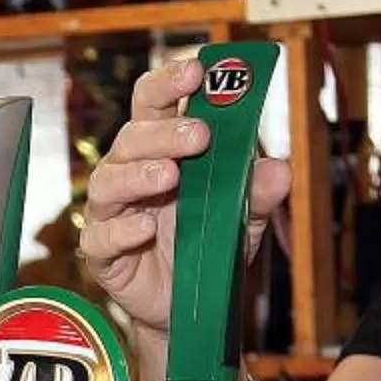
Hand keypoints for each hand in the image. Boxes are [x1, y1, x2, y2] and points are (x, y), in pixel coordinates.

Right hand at [83, 52, 294, 342]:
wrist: (189, 309)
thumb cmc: (208, 247)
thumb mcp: (246, 217)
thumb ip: (260, 192)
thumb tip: (279, 168)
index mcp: (162, 150)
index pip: (155, 103)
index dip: (170, 82)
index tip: (196, 70)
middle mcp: (131, 173)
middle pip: (132, 136)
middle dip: (163, 131)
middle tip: (198, 135)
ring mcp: (112, 212)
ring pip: (109, 181)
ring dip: (139, 173)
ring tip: (170, 176)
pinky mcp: (102, 253)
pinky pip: (101, 237)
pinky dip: (121, 230)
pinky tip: (143, 227)